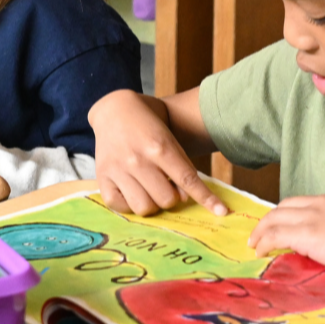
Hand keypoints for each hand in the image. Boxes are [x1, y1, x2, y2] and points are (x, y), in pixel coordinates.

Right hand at [89, 90, 227, 216]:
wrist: (114, 110)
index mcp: (159, 147)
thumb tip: (184, 198)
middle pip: (166, 200)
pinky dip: (128, 204)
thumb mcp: (169, 139)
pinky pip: (120, 206)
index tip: (221, 212)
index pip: (187, 179)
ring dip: (151, 203)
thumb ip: (180, 167)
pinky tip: (131, 191)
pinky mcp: (102, 176)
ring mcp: (118, 169)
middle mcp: (138, 159)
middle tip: (166, 186)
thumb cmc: (148, 126)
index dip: (206, 198)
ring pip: (144, 207)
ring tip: (149, 190)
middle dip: (171, 198)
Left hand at [248, 194, 324, 280]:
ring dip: (261, 231)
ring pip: (274, 218)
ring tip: (254, 244)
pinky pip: (275, 235)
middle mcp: (320, 202)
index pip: (301, 203)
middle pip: (283, 207)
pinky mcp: (306, 233)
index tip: (279, 226)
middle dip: (269, 220)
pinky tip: (260, 252)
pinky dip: (264, 242)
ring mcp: (312, 216)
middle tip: (260, 235)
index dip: (286, 215)